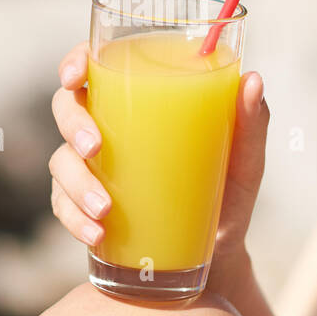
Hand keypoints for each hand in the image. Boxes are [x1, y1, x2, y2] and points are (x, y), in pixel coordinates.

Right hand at [49, 42, 270, 286]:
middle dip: (73, 125)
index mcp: (143, 104)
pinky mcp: (88, 207)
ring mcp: (94, 169)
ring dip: (76, 183)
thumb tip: (254, 81)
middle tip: (95, 147)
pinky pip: (65, 208)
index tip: (75, 77)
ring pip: (62, 162)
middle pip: (67, 108)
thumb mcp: (246, 159)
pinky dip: (75, 220)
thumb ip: (251, 122)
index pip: (97, 68)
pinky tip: (97, 232)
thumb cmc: (229, 192)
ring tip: (105, 207)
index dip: (75, 62)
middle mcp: (111, 130)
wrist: (220, 252)